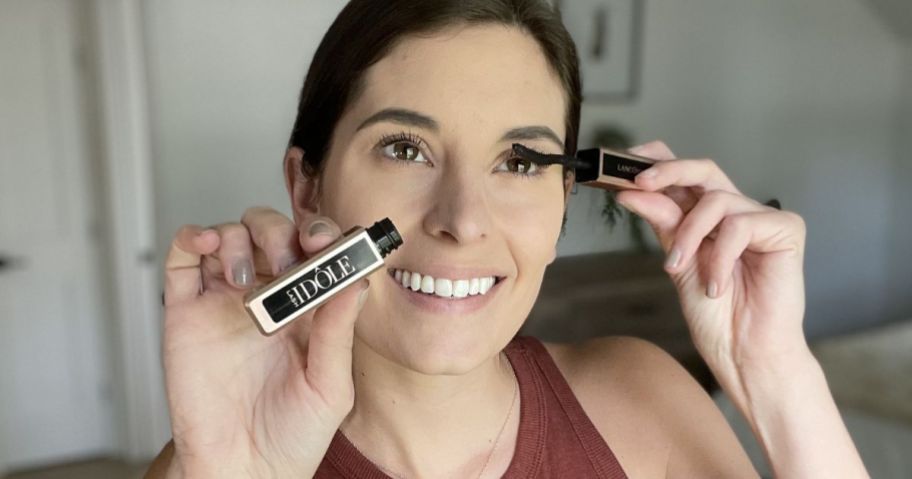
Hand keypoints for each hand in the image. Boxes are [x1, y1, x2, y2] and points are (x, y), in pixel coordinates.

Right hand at [161, 207, 367, 476]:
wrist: (243, 471)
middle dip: (282, 232)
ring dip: (241, 238)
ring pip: (231, 236)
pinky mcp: (186, 311)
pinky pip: (182, 260)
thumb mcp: (330, 386)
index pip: (316, 253)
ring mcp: (225, 300)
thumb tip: (355, 280)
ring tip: (248, 279)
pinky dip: (192, 237)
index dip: (322, 235)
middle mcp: (267, 298)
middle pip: (272, 233)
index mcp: (309, 309)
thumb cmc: (292, 436)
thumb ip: (338, 332)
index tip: (329, 240)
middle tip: (289, 257)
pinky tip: (207, 242)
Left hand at [614, 141, 807, 399]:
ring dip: (689, 235)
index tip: (624, 160)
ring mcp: (763, 218)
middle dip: (668, 171)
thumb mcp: (679, 264)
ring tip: (680, 269)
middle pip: (704, 170)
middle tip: (639, 183)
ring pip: (715, 200)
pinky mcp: (786, 230)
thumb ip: (663, 225)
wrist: (745, 353)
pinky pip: (740, 225)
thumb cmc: (717, 316)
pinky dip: (720, 256)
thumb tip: (631, 191)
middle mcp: (736, 212)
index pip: (686, 175)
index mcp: (709, 218)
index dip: (659, 160)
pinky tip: (717, 286)